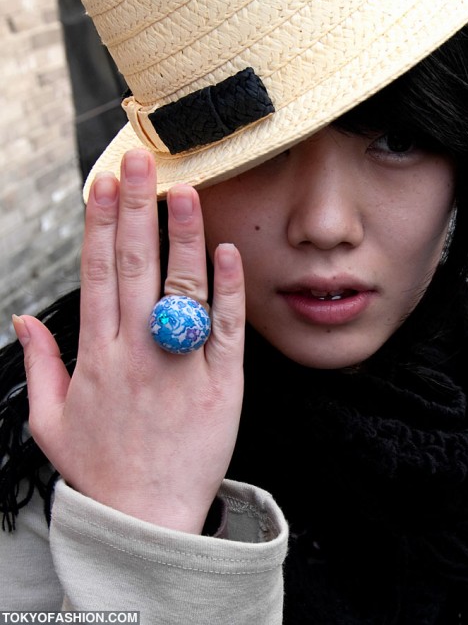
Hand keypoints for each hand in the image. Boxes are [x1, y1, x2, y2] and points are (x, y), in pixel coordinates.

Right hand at [13, 149, 244, 533]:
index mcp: (95, 356)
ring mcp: (179, 365)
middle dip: (136, 208)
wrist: (146, 522)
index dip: (101, 224)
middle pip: (136, 266)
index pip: (98, 273)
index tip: (104, 183)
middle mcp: (136, 352)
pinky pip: (225, 328)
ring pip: (182, 287)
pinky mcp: (221, 383)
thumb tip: (22, 315)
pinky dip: (227, 288)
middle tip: (140, 162)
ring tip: (186, 190)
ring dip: (183, 235)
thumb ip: (40, 363)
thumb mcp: (49, 421)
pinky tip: (226, 249)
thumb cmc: (99, 469)